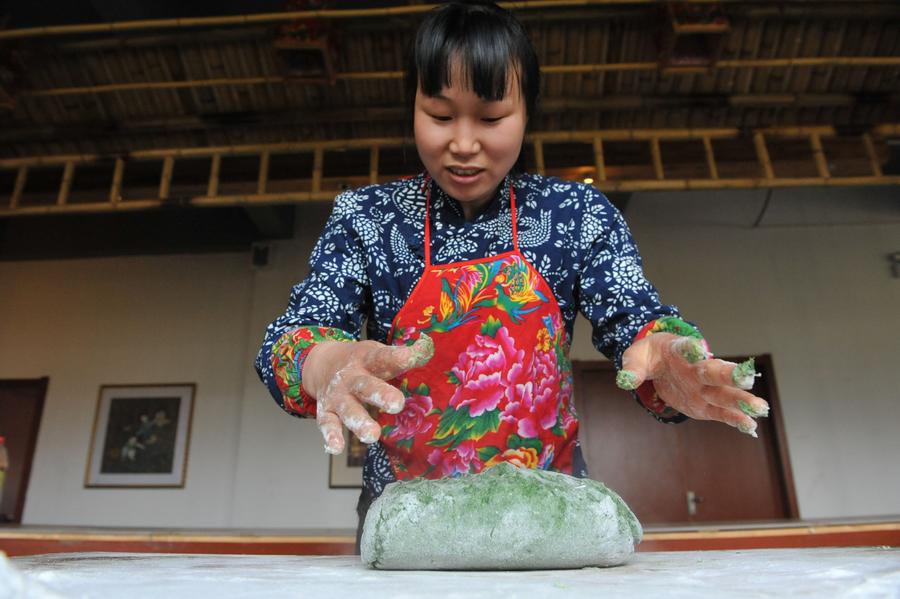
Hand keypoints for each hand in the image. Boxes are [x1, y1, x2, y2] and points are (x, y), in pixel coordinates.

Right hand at [302, 335, 433, 453]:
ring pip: (348, 409)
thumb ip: (402, 357)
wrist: (321, 363)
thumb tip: (428, 348)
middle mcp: (352, 377)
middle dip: (381, 395)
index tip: (412, 356)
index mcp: (367, 359)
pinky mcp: (326, 411)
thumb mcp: (379, 353)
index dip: (399, 357)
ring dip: (360, 422)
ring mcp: (338, 395)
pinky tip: (337, 448)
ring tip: (372, 435)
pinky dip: (331, 436)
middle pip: (366, 386)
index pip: (384, 358)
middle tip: (397, 404)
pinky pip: (328, 424)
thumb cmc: (362, 362)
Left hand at [616, 333, 768, 435]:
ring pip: (724, 394)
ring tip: (761, 408)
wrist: (659, 364)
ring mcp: (703, 388)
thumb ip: (632, 369)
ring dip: (741, 401)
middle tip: (746, 378)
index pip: (688, 349)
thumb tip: (625, 380)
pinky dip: (735, 419)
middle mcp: (696, 370)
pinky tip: (751, 426)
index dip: (693, 349)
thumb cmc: (648, 356)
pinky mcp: (704, 405)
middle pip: (714, 372)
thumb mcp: (635, 358)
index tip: (700, 349)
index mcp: (680, 352)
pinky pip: (721, 413)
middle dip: (729, 375)